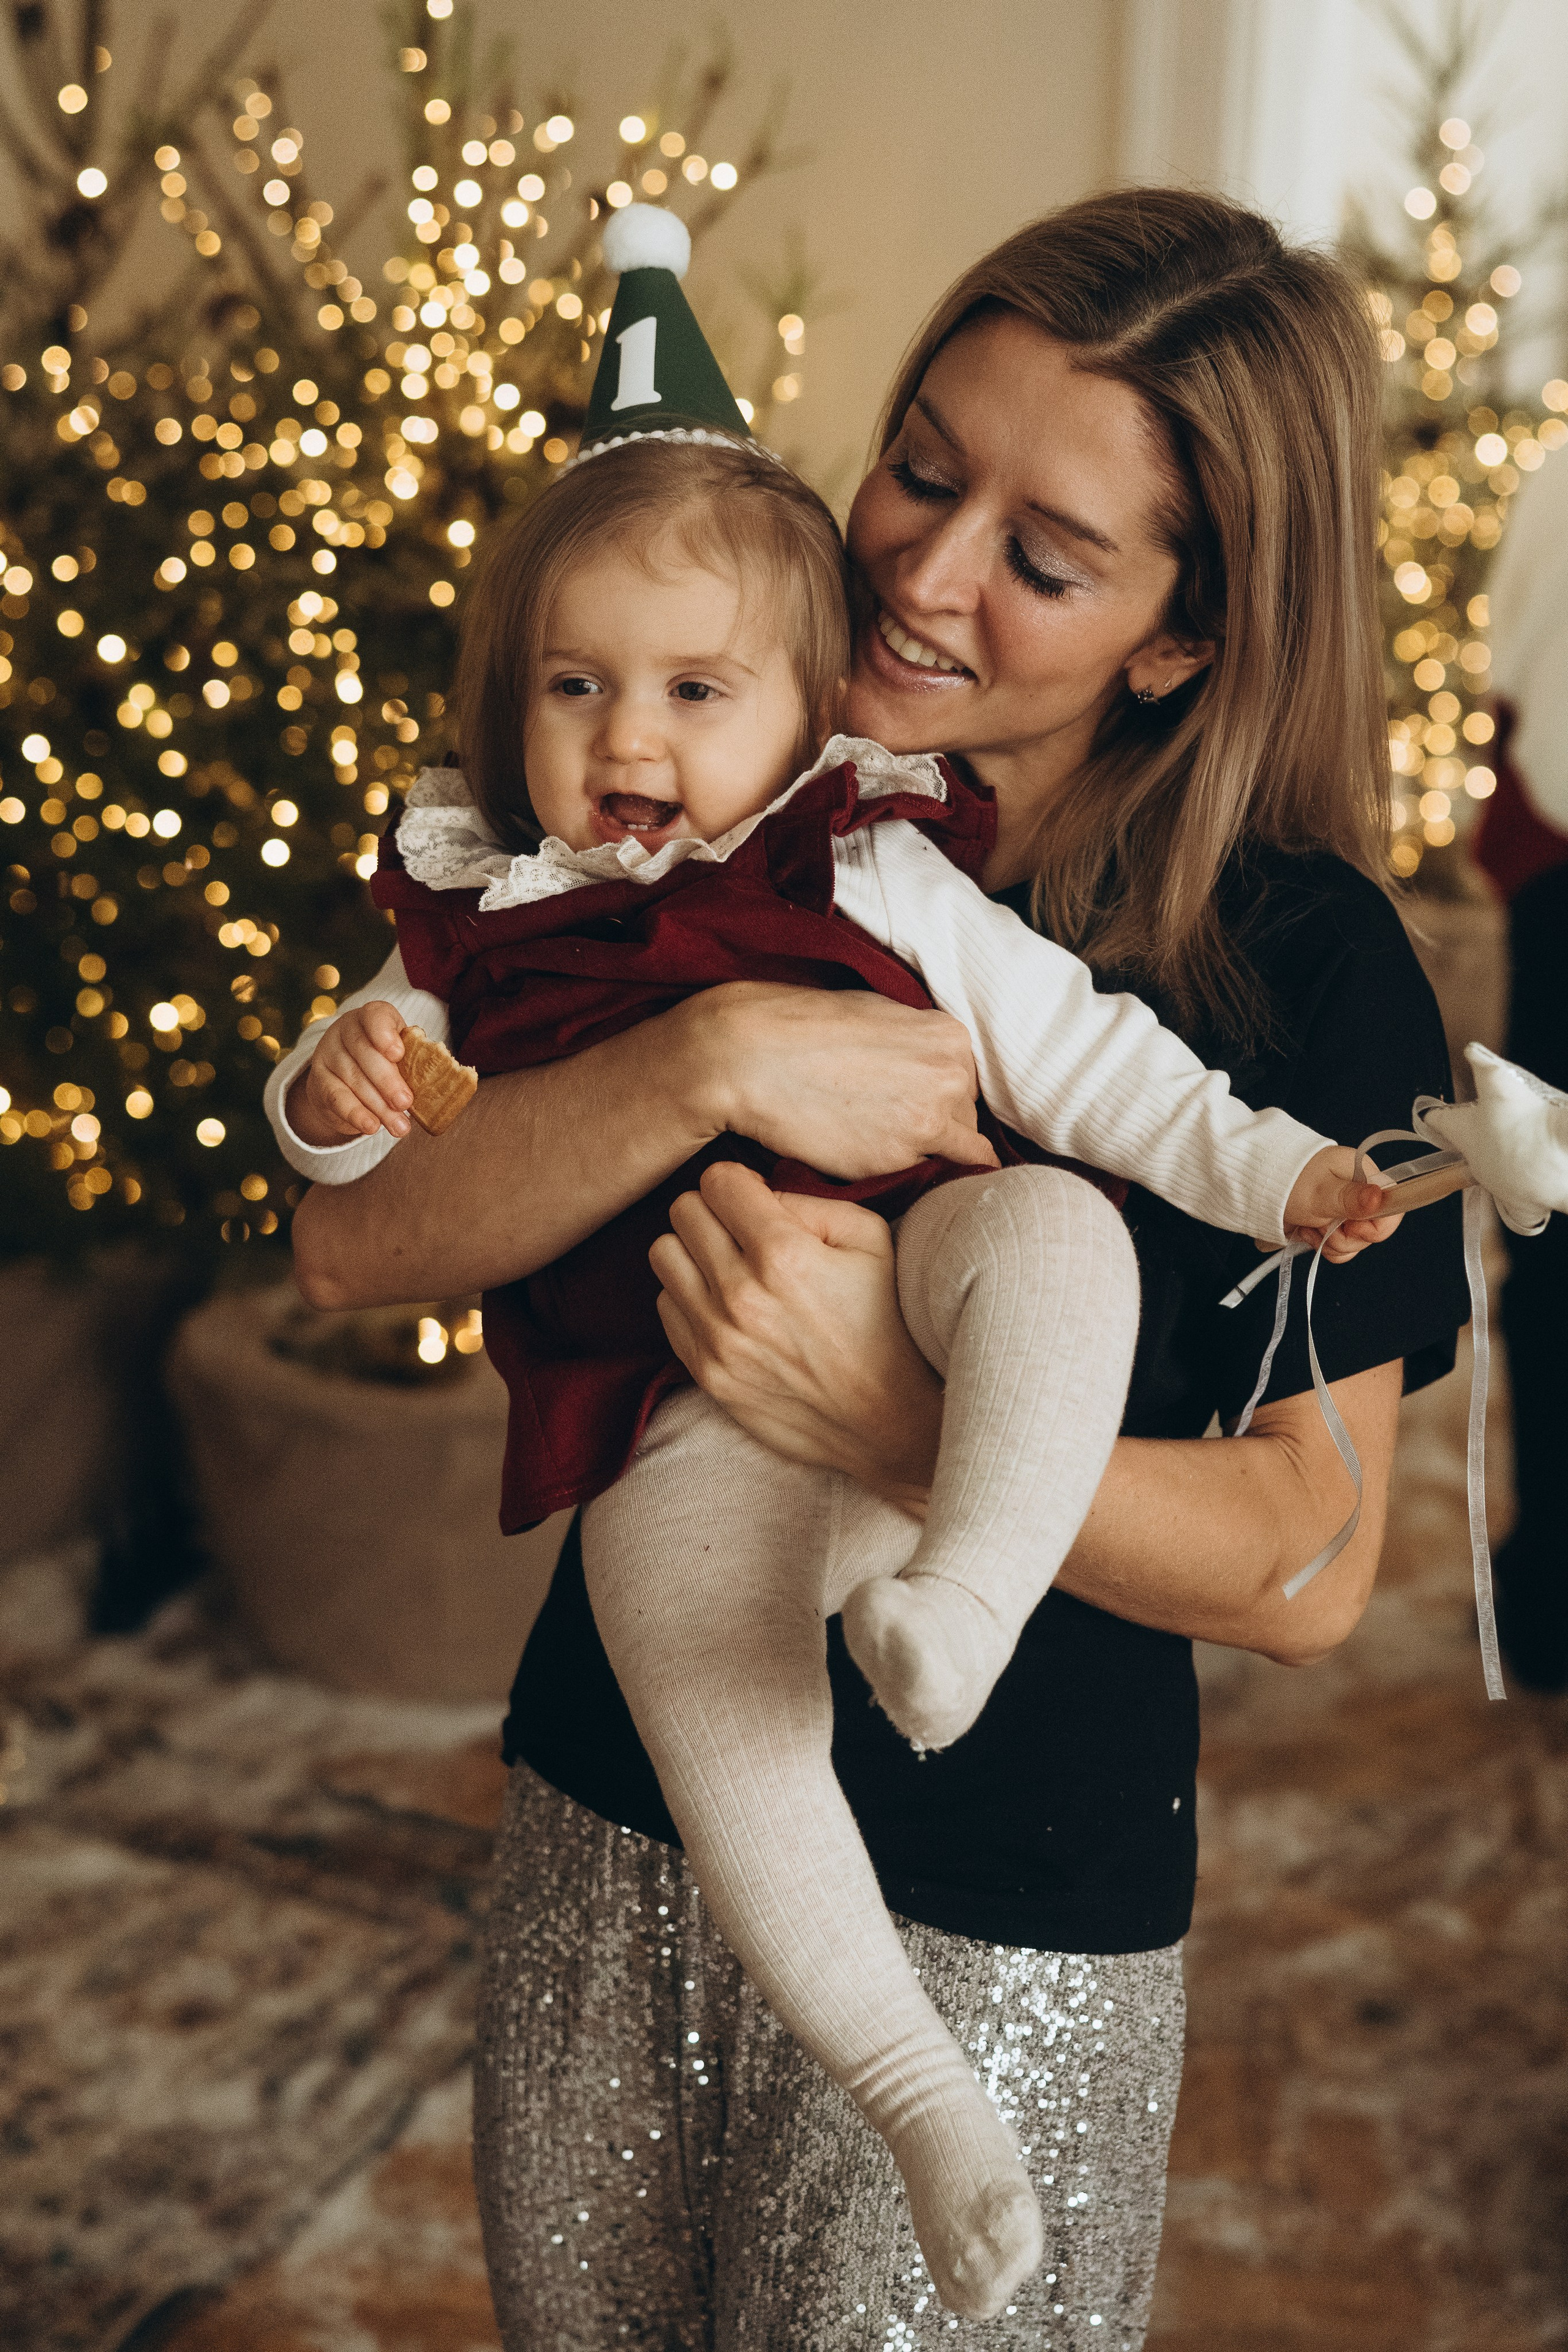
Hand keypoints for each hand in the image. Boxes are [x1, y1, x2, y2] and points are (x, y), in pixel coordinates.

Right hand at [290, 1001, 412, 1146]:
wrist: (344, 1080)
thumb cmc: (384, 1063)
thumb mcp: (400, 1057)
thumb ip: (413, 1063)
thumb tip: (433, 1086)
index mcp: (372, 1018)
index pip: (375, 1015)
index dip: (385, 1033)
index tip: (398, 1054)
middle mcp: (346, 1030)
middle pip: (365, 1052)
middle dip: (387, 1081)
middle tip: (405, 1103)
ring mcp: (329, 1053)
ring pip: (353, 1079)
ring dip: (379, 1106)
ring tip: (399, 1126)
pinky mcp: (318, 1080)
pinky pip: (337, 1097)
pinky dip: (356, 1114)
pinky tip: (371, 1126)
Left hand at [649, 1160, 942, 1510]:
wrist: (887, 1420)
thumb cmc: (886, 1321)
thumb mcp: (870, 1239)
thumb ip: (810, 1201)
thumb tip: (759, 1195)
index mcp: (783, 1254)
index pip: (717, 1180)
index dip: (739, 1183)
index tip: (756, 1200)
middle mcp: (740, 1295)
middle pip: (684, 1212)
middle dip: (714, 1211)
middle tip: (742, 1230)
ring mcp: (718, 1338)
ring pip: (664, 1255)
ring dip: (693, 1252)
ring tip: (729, 1266)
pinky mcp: (706, 1373)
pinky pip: (665, 1308)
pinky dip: (689, 1298)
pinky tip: (726, 1307)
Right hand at [692, 982, 998, 1178]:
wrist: (748, 1057)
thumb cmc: (801, 1027)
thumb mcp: (874, 1012)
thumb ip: (914, 1041)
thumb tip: (929, 1061)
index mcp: (948, 1036)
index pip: (964, 1078)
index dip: (935, 1093)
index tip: (907, 1102)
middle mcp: (950, 1076)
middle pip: (963, 1115)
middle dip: (934, 1123)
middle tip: (885, 1122)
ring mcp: (929, 1119)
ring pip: (952, 1150)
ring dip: (925, 1153)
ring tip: (879, 1144)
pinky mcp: (899, 1159)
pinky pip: (928, 1177)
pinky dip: (915, 1179)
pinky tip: (885, 1166)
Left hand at [1280, 1145, 1403, 1262]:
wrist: (1249, 1187)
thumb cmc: (1284, 1184)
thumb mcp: (1318, 1192)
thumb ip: (1350, 1198)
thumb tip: (1379, 1197)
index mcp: (1364, 1176)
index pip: (1394, 1208)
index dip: (1374, 1226)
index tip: (1350, 1227)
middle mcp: (1358, 1192)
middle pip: (1372, 1231)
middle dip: (1344, 1237)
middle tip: (1319, 1224)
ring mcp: (1344, 1210)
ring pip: (1354, 1243)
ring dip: (1329, 1242)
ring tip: (1308, 1226)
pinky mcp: (1329, 1223)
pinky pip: (1337, 1246)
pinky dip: (1321, 1245)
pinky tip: (1304, 1232)